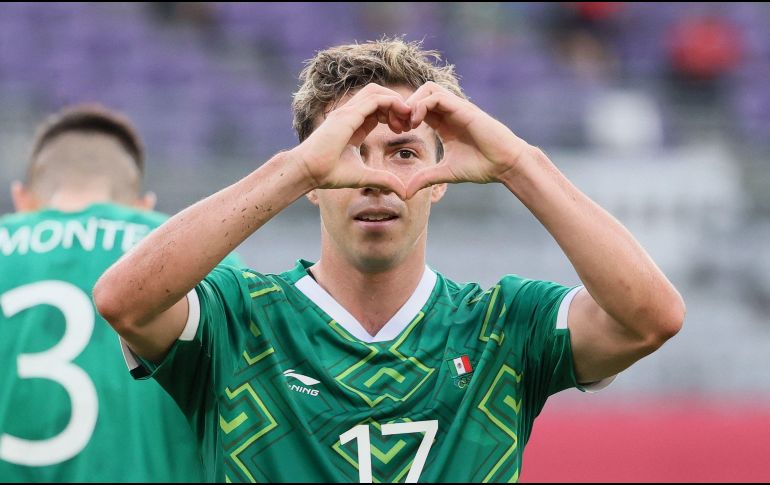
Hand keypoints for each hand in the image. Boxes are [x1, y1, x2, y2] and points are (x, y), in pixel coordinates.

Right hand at [289, 83, 412, 198]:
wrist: (308, 171)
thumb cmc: (328, 173)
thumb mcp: (363, 176)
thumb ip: (383, 180)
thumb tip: (403, 192)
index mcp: (352, 124)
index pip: (376, 109)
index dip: (393, 115)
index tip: (403, 131)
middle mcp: (349, 114)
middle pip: (377, 95)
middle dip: (396, 104)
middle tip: (409, 123)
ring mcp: (347, 111)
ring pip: (377, 92)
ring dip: (395, 101)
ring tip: (407, 118)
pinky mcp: (348, 114)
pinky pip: (375, 99)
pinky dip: (391, 102)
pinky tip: (402, 115)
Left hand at [403, 82, 529, 198]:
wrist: (505, 164)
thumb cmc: (481, 166)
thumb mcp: (445, 173)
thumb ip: (425, 179)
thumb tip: (404, 193)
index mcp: (443, 123)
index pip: (417, 108)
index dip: (403, 116)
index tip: (396, 132)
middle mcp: (449, 112)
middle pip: (420, 93)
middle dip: (404, 106)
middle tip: (398, 126)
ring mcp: (456, 108)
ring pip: (427, 89)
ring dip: (412, 102)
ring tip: (408, 124)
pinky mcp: (463, 108)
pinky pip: (437, 96)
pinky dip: (422, 105)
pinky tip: (417, 123)